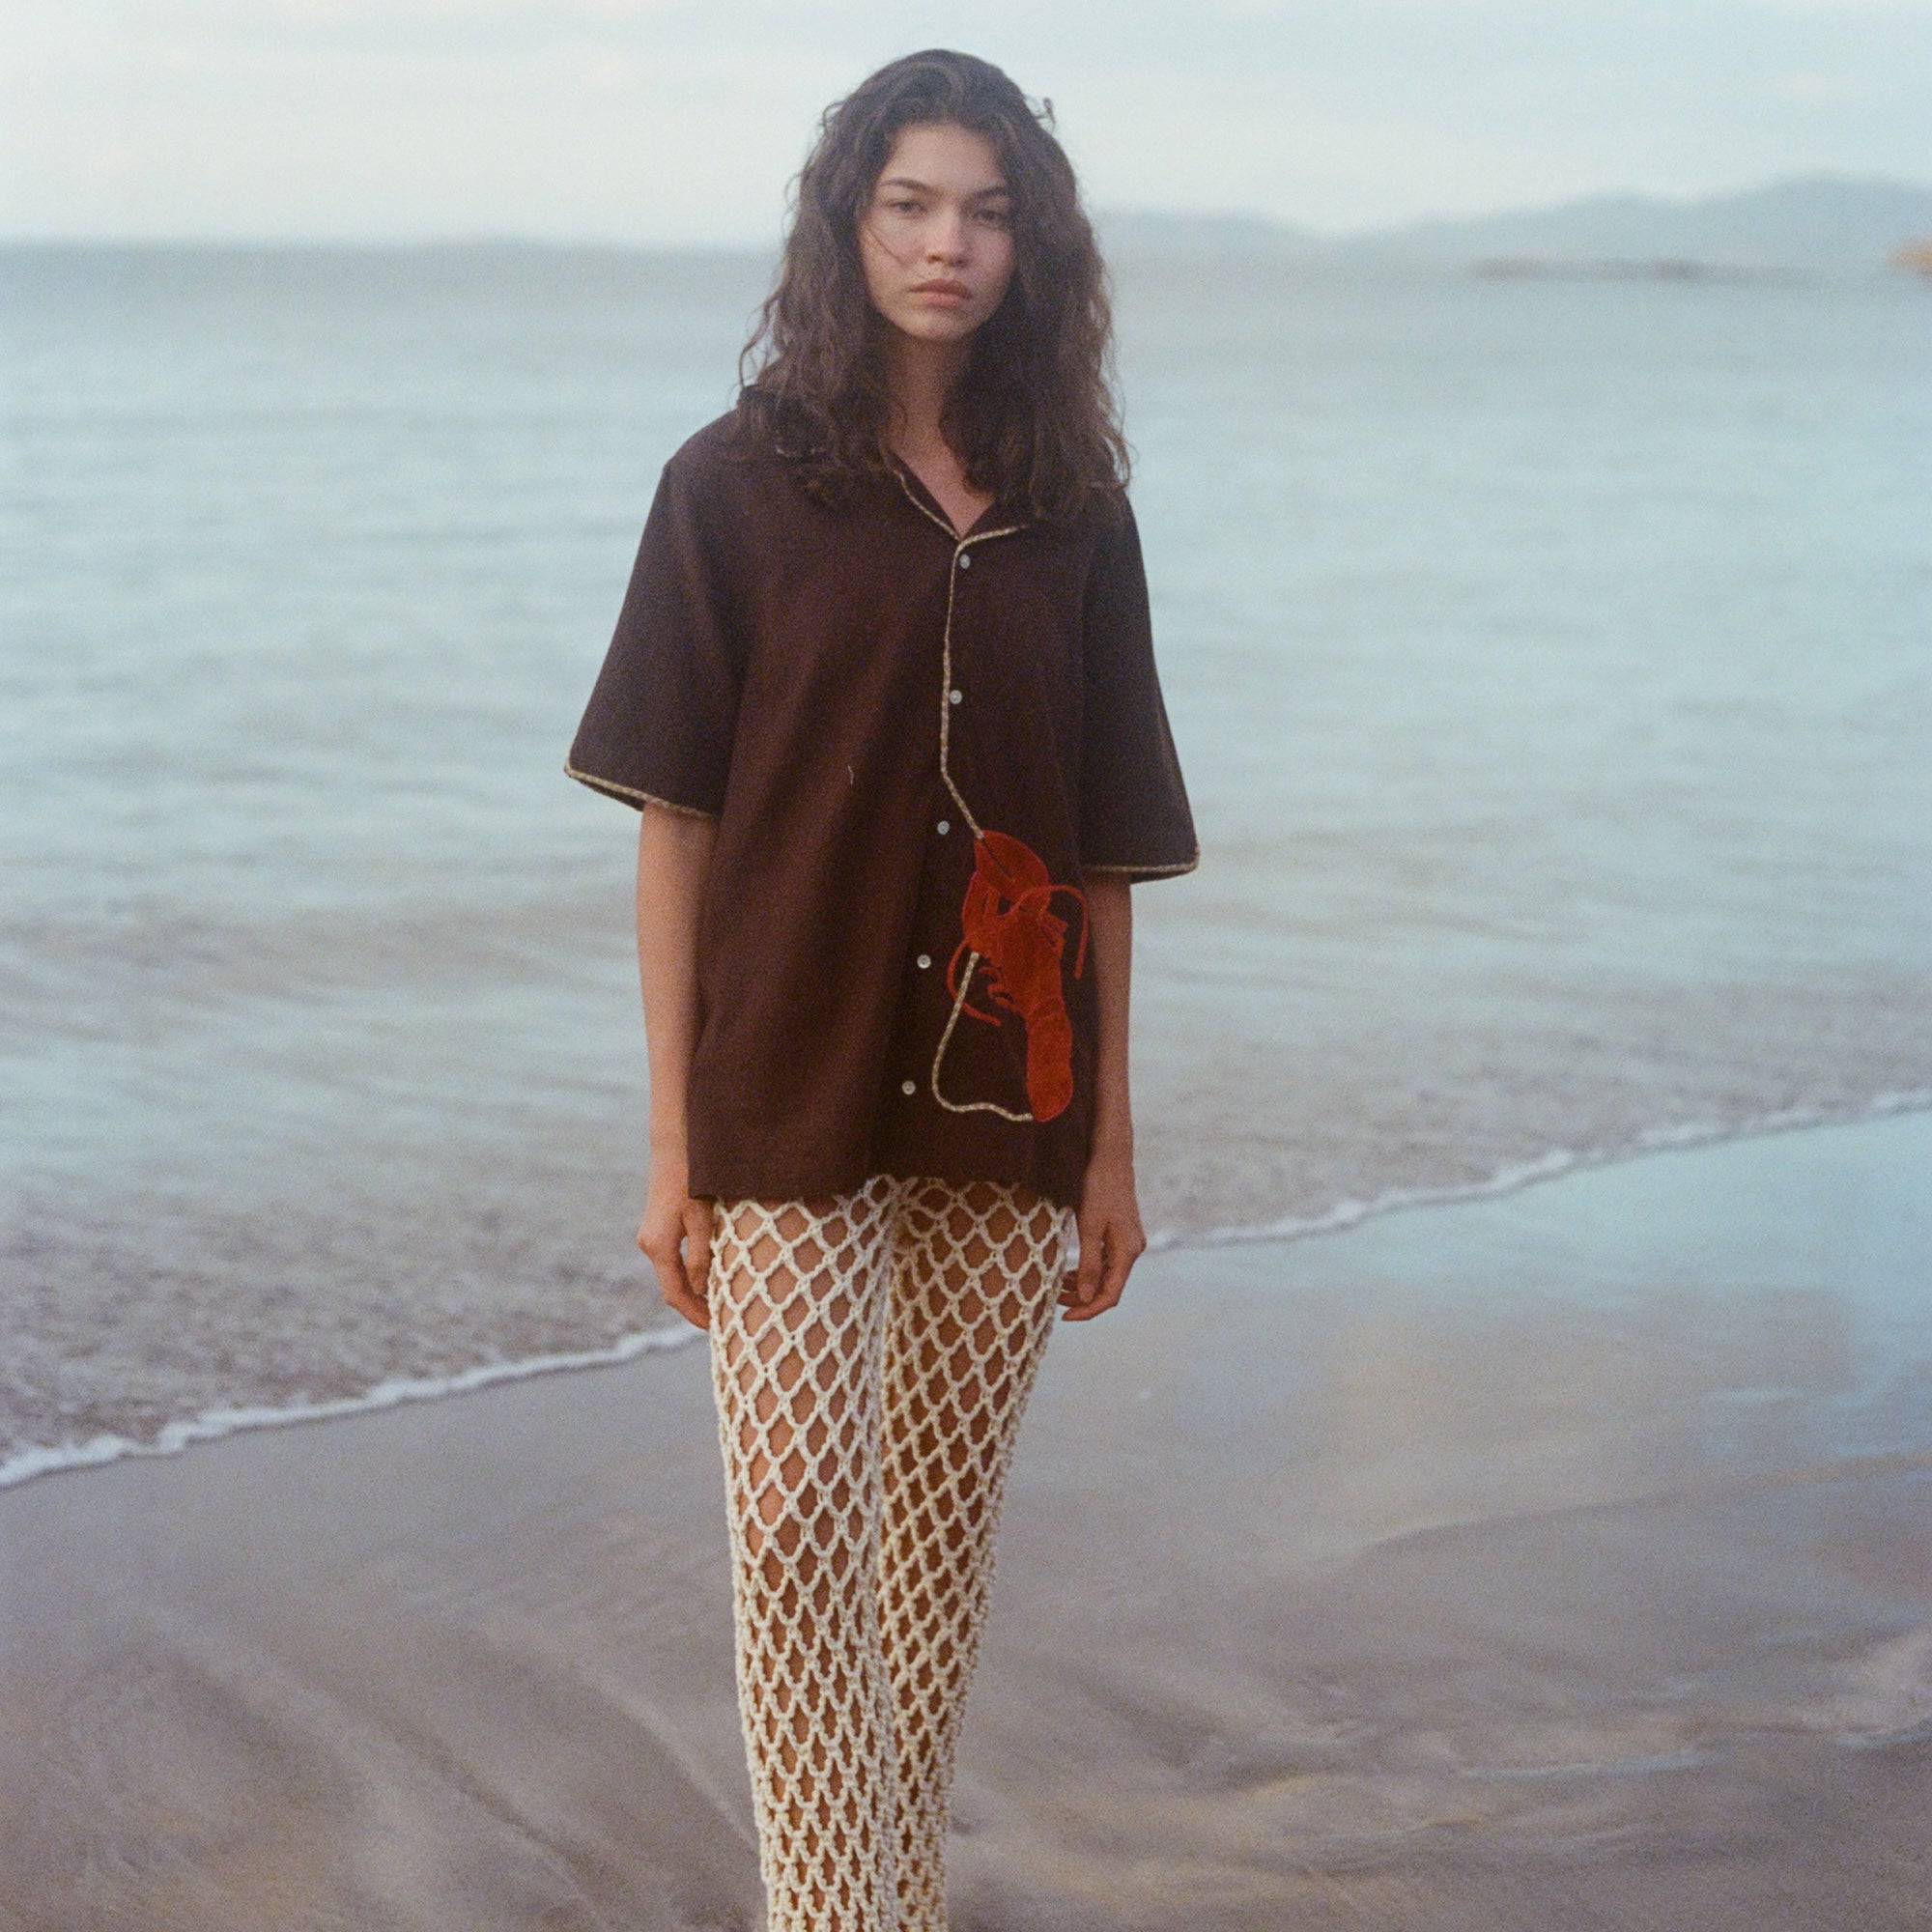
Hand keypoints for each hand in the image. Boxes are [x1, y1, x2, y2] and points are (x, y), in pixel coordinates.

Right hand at [637, 1145, 713, 1329]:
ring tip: (718, 1304)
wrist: (674, 1149)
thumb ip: (701, 1256)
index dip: (695, 1314)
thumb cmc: (691, 1181)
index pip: (676, 1294)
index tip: (716, 1328)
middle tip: (722, 1322)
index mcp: (659, 1247)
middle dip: (695, 1307)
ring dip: (693, 1291)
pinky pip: (672, 1262)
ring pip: (672, 1275)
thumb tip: (701, 1290)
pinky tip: (708, 1278)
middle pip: (672, 1288)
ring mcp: (651, 1237)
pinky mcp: (657, 1229)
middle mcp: (649, 1246)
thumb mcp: (701, 1220)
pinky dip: (688, 1275)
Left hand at [1060, 1140, 1145, 1320]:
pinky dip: (1087, 1270)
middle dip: (1082, 1299)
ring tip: (1057, 1287)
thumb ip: (1088, 1264)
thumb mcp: (1089, 1226)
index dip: (1088, 1310)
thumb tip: (1085, 1297)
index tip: (1065, 1317)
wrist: (1109, 1155)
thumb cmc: (1098, 1187)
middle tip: (1054, 1302)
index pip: (1110, 1295)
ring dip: (1083, 1285)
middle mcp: (1132, 1249)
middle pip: (1109, 1287)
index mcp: (1127, 1251)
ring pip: (1106, 1275)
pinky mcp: (1120, 1232)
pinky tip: (1069, 1271)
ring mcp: (1128, 1241)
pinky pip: (1105, 1261)